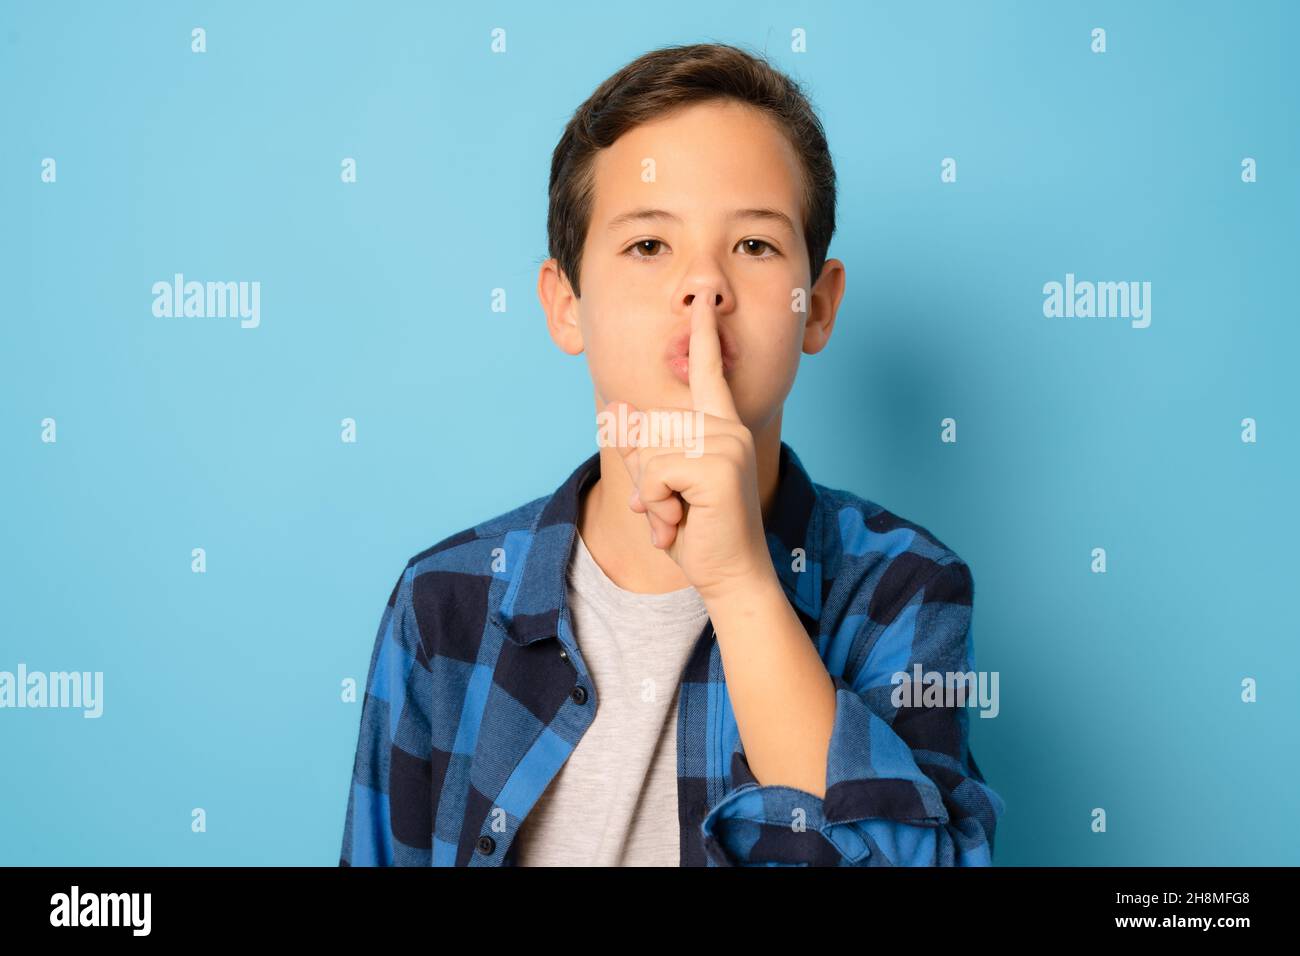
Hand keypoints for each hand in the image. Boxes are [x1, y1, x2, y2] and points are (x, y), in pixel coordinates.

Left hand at [604, 293, 775, 602]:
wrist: (730, 575)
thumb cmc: (699, 532)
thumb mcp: (662, 487)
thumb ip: (643, 450)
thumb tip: (614, 411)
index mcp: (720, 427)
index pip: (709, 372)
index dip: (703, 335)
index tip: (703, 299)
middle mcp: (727, 428)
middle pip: (650, 427)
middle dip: (646, 476)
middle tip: (671, 509)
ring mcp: (726, 443)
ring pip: (650, 451)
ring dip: (652, 494)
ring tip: (680, 516)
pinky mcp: (717, 465)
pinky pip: (657, 472)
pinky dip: (657, 503)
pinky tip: (681, 521)